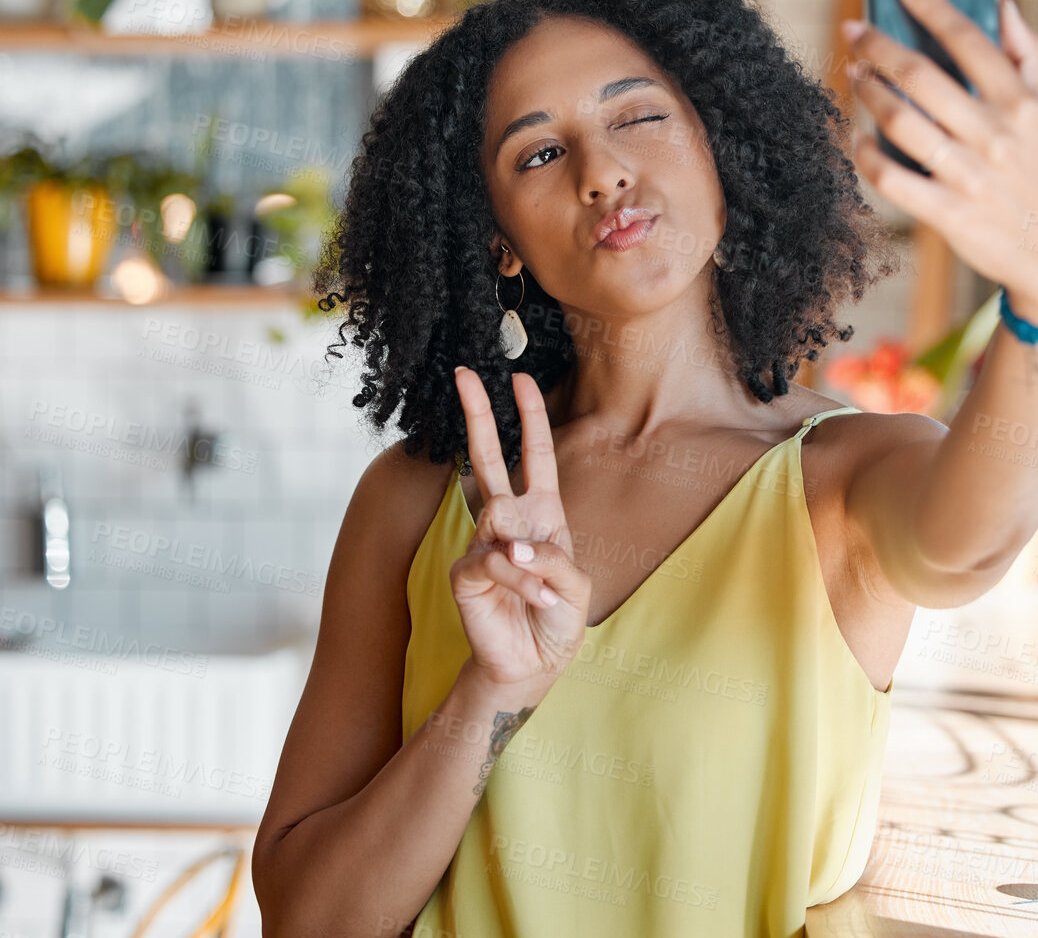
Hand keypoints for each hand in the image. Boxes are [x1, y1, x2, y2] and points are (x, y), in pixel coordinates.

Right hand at [447, 366, 591, 695]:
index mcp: (542, 514)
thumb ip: (551, 557)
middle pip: (486, 456)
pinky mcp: (465, 571)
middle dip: (478, 413)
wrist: (533, 664)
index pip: (535, 456)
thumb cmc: (557, 620)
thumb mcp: (574, 585)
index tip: (520, 378)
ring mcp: (483, 543)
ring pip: (498, 515)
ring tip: (539, 591)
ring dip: (527, 556)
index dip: (529, 418)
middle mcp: (508, 521)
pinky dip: (517, 579)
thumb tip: (512, 543)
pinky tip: (529, 598)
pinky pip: (491, 558)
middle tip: (463, 373)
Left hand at [843, 0, 1037, 325]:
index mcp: (1022, 104)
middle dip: (879, 45)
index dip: (931, 4)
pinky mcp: (948, 214)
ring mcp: (969, 176)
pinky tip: (856, 136)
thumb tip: (1005, 5)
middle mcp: (995, 135)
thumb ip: (1030, 57)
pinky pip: (892, 177)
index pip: (969, 39)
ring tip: (853, 74)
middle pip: (922, 75)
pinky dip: (866, 154)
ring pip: (900, 121)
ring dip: (868, 92)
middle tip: (854, 29)